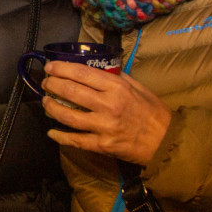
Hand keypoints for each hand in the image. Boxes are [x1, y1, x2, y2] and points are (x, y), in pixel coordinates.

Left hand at [40, 61, 171, 164]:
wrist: (166, 141)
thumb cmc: (153, 112)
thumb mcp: (138, 87)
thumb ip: (117, 77)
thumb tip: (96, 68)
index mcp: (117, 88)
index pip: (82, 73)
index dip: (61, 69)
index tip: (50, 67)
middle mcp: (108, 105)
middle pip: (70, 92)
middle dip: (52, 85)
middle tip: (45, 83)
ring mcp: (104, 126)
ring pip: (68, 116)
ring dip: (51, 108)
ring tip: (45, 102)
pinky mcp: (103, 145)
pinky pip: (76, 140)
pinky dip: (60, 136)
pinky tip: (51, 131)